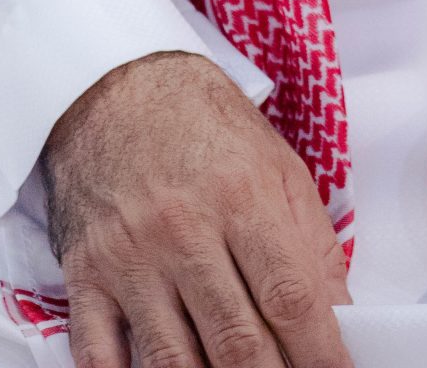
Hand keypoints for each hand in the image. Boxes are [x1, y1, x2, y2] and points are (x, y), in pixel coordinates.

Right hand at [42, 50, 349, 367]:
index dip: (320, 351)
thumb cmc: (205, 127)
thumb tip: (340, 318)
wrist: (118, 86)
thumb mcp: (279, 166)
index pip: (290, 295)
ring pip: (173, 360)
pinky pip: (98, 353)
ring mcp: (130, 257)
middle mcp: (185, 229)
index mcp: (243, 196)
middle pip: (237, 340)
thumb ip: (311, 244)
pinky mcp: (86, 274)